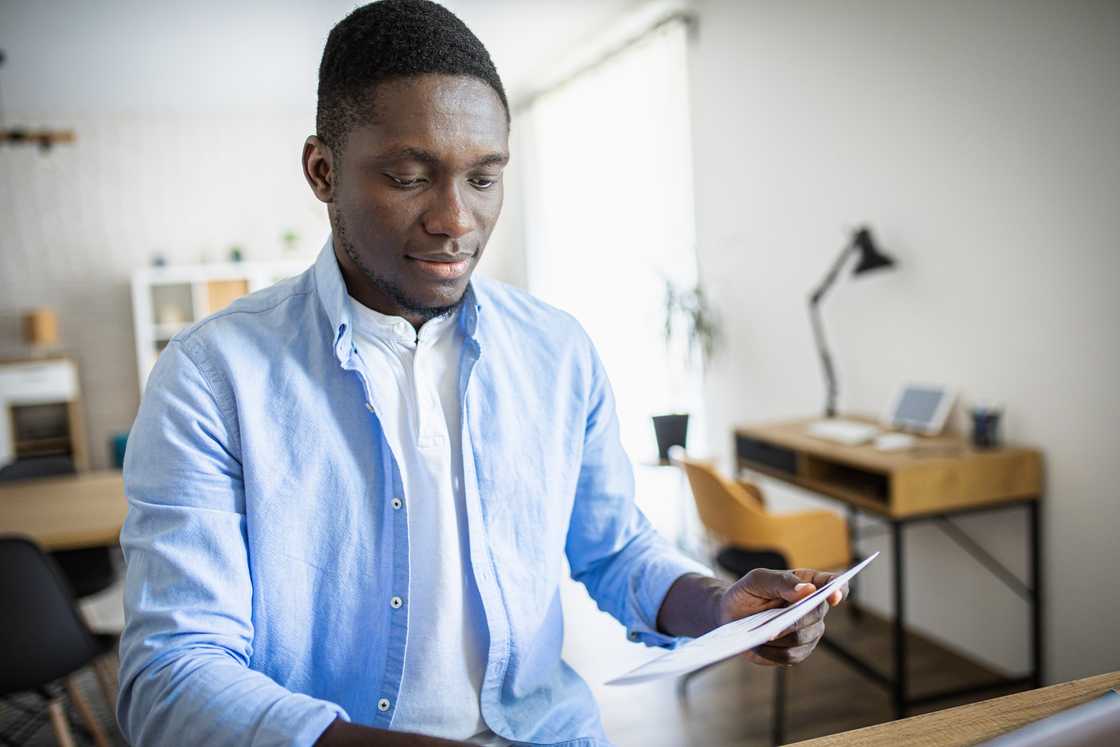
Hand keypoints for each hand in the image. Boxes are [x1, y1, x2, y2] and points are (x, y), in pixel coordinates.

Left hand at [717, 568, 846, 666]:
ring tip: (759, 632)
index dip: (839, 589)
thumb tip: (807, 590)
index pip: (834, 584)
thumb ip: (782, 581)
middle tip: (774, 625)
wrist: (729, 615)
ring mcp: (808, 632)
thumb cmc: (747, 592)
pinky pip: (791, 656)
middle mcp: (813, 608)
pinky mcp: (796, 651)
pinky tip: (758, 644)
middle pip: (818, 614)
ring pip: (804, 638)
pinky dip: (772, 652)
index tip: (834, 594)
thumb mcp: (758, 579)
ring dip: (780, 636)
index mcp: (808, 583)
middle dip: (797, 619)